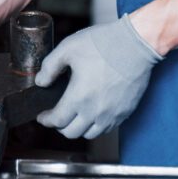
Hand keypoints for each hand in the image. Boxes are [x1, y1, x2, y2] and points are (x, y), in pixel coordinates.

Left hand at [35, 15, 162, 139]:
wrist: (136, 44)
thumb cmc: (105, 44)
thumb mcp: (69, 48)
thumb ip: (50, 66)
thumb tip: (41, 81)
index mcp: (79, 97)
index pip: (57, 121)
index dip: (46, 120)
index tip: (43, 117)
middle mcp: (95, 111)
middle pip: (72, 133)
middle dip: (60, 126)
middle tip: (57, 116)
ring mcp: (112, 114)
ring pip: (90, 134)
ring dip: (79, 128)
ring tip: (75, 116)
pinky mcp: (125, 111)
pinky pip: (107, 128)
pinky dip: (96, 125)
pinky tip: (93, 113)